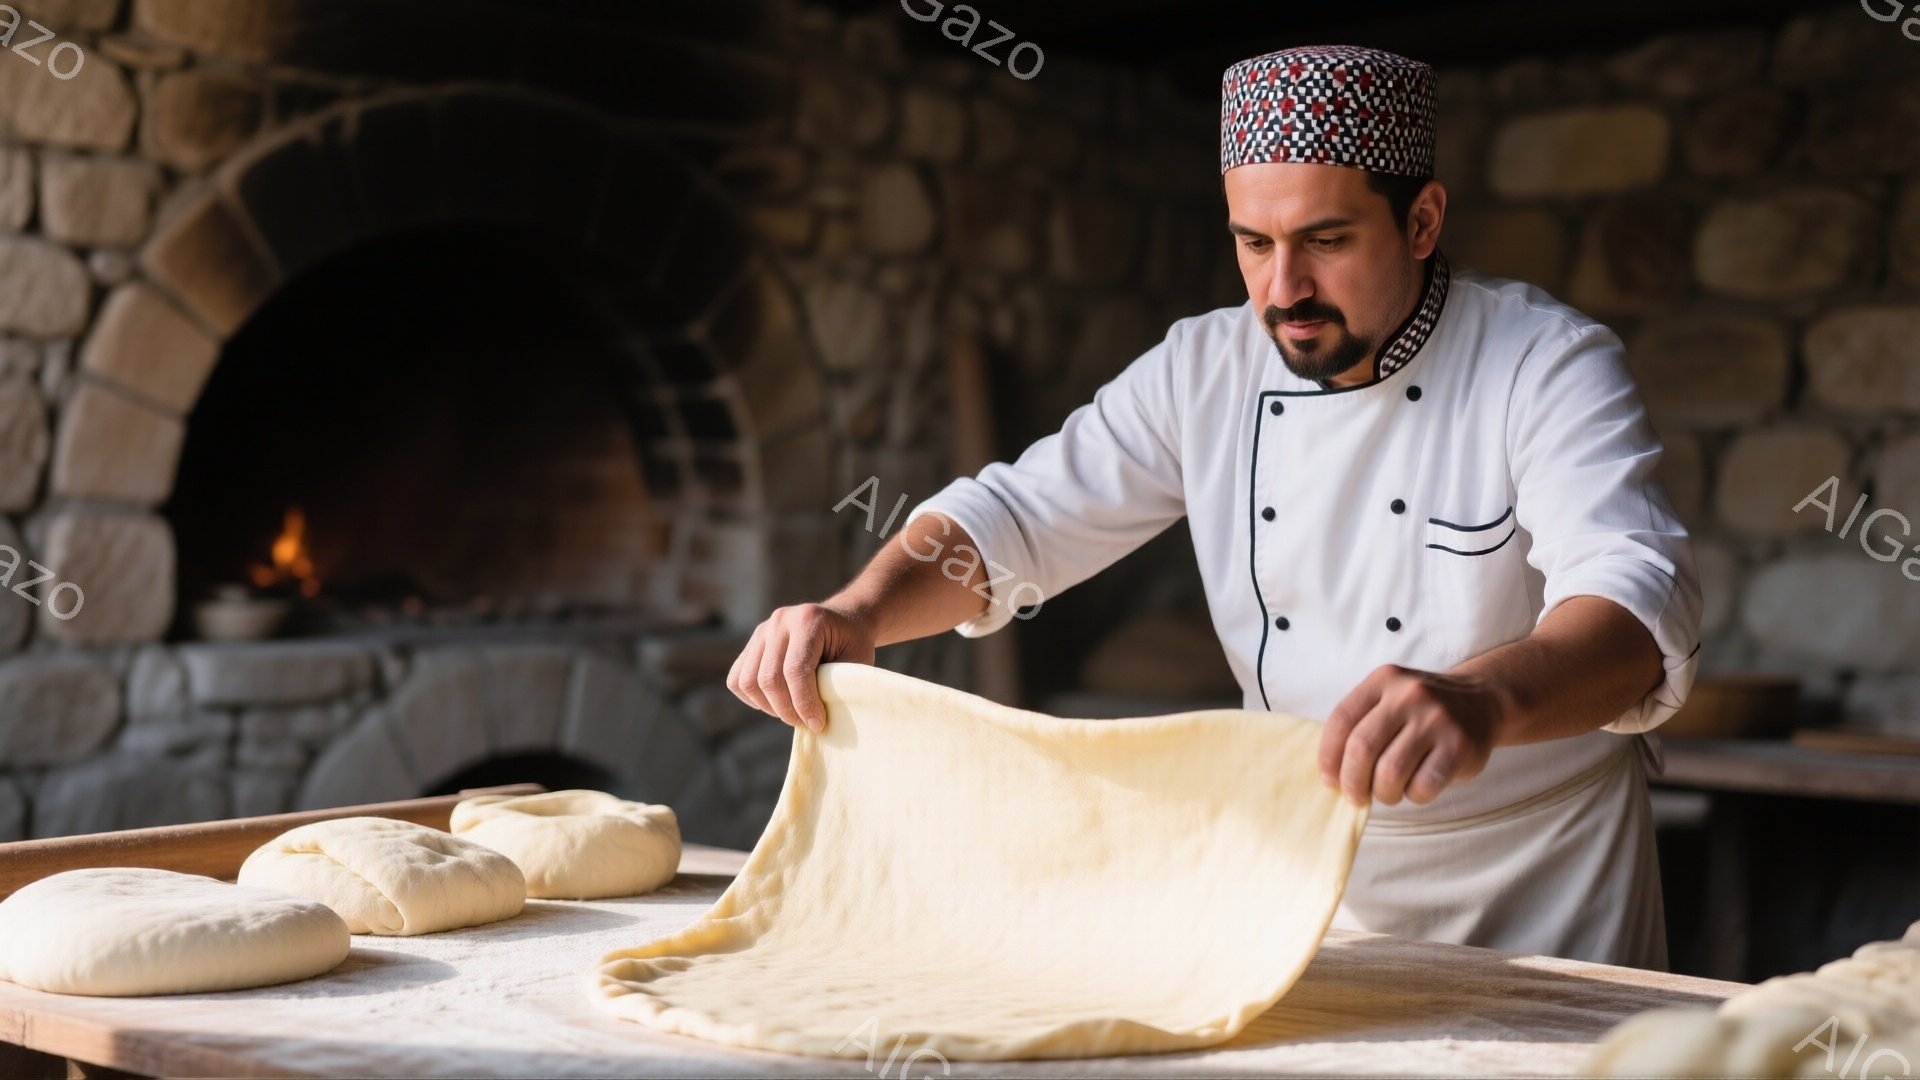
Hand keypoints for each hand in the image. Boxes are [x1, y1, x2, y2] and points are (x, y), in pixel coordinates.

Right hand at [727, 603, 876, 731]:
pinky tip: (776, 703)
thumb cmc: (853, 645)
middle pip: (769, 678)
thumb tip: (816, 721)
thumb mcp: (857, 660)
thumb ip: (838, 685)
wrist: (843, 621)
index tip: (818, 724)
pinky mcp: (751, 644)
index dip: (804, 703)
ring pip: (748, 682)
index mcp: (807, 620)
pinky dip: (753, 699)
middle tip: (806, 723)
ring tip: (793, 713)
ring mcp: (761, 631)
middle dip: (787, 710)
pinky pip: (737, 680)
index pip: (796, 670)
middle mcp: (779, 621)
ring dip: (769, 707)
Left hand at [1317, 664, 1506, 807]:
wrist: (1483, 701)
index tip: (1330, 780)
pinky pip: (1423, 785)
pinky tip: (1416, 789)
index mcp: (1383, 680)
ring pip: (1390, 772)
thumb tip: (1330, 776)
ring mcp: (1436, 719)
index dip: (1328, 756)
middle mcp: (1409, 695)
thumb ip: (1361, 725)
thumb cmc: (1422, 711)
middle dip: (1352, 781)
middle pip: (1362, 748)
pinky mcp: (1459, 746)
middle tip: (1356, 796)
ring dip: (1384, 793)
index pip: (1341, 720)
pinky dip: (1414, 796)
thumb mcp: (1390, 698)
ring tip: (1388, 793)